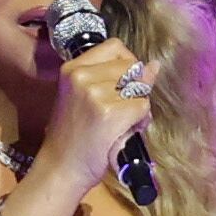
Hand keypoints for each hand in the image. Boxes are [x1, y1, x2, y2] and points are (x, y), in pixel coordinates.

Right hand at [32, 38, 159, 194]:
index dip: (127, 64)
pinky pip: (142, 107)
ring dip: (139, 107)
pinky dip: (140, 121)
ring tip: (123, 123)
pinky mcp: (108, 113)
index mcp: (72, 68)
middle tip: (122, 110)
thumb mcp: (84, 97)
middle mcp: (81, 75)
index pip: (115, 47)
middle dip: (136, 88)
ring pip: (140, 88)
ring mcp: (94, 93)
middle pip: (131, 67)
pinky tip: (125, 132)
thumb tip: (154, 65)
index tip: (123, 85)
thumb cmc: (74, 136)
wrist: (61, 168)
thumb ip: (114, 78)